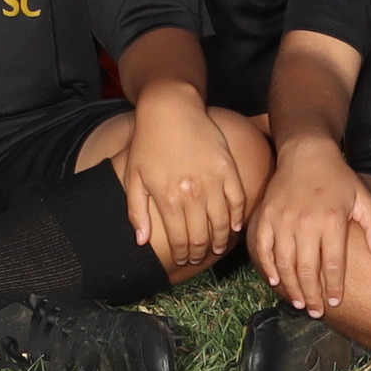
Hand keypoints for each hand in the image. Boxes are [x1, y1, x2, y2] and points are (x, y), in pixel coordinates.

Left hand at [113, 89, 250, 272]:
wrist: (171, 109)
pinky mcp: (228, 168)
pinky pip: (237, 201)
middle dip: (199, 253)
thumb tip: (142, 241)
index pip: (179, 239)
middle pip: (201, 236)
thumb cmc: (147, 143)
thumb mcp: (133, 177)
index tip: (183, 261)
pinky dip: (237, 218)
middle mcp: (192, 193)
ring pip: (222, 223)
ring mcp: (212, 180)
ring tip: (217, 248)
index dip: (182, 255)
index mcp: (167, 198)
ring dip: (221, 241)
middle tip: (198, 259)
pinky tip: (234, 227)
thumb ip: (136, 212)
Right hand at [251, 140, 370, 314]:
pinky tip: (275, 281)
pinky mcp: (266, 216)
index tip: (335, 303)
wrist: (306, 153)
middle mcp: (306, 222)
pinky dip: (267, 267)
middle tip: (315, 312)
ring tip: (299, 303)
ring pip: (284, 263)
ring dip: (291, 287)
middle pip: (307, 269)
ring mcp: (283, 220)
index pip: (332, 264)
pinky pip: (263, 248)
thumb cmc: (338, 178)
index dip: (333, 287)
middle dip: (312, 295)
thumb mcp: (364, 198)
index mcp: (332, 220)